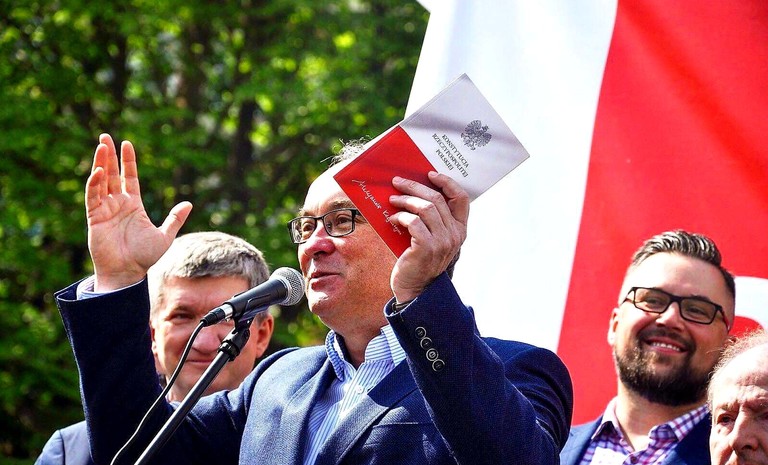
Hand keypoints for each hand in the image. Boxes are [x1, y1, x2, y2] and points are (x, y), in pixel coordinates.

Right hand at [86, 134, 191, 290]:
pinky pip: (93, 197)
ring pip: (101, 182)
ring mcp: (106, 210)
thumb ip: (175, 219)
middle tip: (105, 136)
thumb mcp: (164, 236)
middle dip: (109, 156)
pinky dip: (94, 184)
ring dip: (100, 163)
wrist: (128, 273)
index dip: (128, 161)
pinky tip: (98, 171)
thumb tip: (189, 204)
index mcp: (134, 205)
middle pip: (112, 174)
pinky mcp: (95, 218)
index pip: (129, 177)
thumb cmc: (144, 257)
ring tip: (101, 145)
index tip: (127, 144)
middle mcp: (118, 204)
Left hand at [387, 171, 468, 301]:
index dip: (447, 182)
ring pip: (426, 208)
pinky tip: (392, 218)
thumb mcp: (433, 238)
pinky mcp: (426, 248)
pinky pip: (414, 222)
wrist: (415, 289)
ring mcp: (442, 242)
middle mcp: (455, 234)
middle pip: (437, 198)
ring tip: (392, 199)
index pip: (461, 198)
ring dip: (406, 200)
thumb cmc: (419, 259)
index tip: (430, 174)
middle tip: (398, 182)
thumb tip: (413, 191)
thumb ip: (431, 219)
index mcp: (460, 229)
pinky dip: (401, 216)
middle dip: (415, 186)